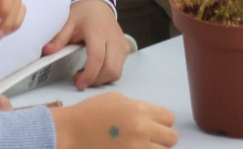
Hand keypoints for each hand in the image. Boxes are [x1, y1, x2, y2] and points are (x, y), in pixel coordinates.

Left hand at [43, 0, 128, 89]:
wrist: (97, 3)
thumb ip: (59, 38)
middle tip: (80, 79)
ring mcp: (121, 44)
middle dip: (95, 81)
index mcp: (98, 32)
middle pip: (111, 69)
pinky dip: (109, 73)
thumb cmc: (83, 13)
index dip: (89, 75)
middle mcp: (113, 39)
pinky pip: (120, 67)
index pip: (97, 58)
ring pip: (117, 71)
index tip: (79, 84)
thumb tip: (47, 51)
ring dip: (102, 79)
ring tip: (87, 73)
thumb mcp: (68, 22)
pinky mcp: (125, 48)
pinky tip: (97, 68)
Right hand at [51, 92, 177, 148]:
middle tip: (151, 139)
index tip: (155, 125)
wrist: (71, 132)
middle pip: (172, 138)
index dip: (163, 122)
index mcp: (140, 111)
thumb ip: (137, 106)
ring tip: (141, 146)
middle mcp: (142, 130)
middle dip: (163, 139)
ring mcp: (135, 148)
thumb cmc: (90, 112)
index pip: (169, 119)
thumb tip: (149, 116)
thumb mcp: (116, 99)